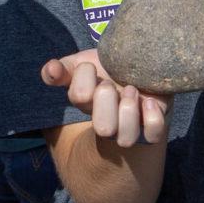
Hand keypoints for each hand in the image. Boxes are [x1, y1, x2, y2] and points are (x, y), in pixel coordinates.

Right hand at [41, 49, 170, 149]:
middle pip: (104, 129)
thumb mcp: (82, 64)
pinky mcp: (154, 126)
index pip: (79, 97)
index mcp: (88, 104)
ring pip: (127, 138)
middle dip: (107, 101)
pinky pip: (153, 135)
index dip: (84, 79)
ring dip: (128, 111)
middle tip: (111, 84)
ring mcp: (132, 126)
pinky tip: (148, 101)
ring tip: (131, 90)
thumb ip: (63, 69)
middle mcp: (108, 121)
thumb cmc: (109, 69)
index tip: (91, 66)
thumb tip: (50, 70)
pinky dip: (152, 118)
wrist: (142, 71)